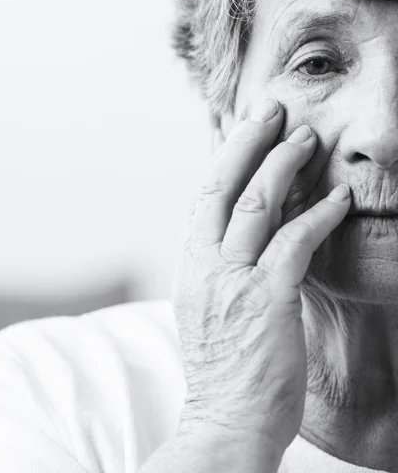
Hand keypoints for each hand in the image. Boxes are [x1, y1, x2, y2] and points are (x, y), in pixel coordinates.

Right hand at [173, 97, 350, 453]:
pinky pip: (292, 244)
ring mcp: (232, 280)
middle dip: (248, 142)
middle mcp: (204, 264)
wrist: (223, 420)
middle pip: (222, 187)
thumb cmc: (222, 366)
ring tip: (308, 137)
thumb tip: (235, 233)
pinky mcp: (266, 300)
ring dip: (283, 166)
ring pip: (255, 206)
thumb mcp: (205, 306)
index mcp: (189, 264)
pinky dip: (317, 215)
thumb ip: (216, 265)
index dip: (224, 157)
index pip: (204, 197)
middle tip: (272, 107)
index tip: (243, 126)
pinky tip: (338, 198)